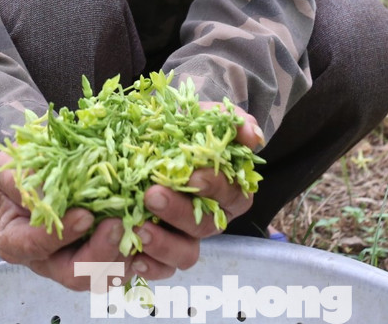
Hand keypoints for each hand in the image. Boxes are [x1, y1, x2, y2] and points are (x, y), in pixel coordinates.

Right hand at [0, 150, 131, 290]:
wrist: (47, 169)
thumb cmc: (26, 169)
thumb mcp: (12, 167)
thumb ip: (21, 179)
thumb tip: (45, 191)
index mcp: (17, 240)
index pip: (33, 247)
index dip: (60, 236)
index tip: (84, 215)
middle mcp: (47, 260)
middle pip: (73, 274)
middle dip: (99, 254)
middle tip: (117, 225)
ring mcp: (77, 263)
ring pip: (103, 277)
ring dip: (123, 257)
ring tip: (138, 229)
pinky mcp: (105, 259)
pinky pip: (126, 269)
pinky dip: (141, 258)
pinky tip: (150, 235)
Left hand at [127, 103, 262, 279]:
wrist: (144, 139)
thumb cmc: (178, 129)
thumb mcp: (200, 116)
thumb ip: (229, 121)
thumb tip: (252, 136)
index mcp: (227, 191)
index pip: (232, 195)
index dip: (215, 188)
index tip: (193, 176)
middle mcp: (210, 218)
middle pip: (206, 226)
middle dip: (179, 212)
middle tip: (152, 194)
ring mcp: (185, 238)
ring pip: (187, 254)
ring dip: (165, 244)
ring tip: (138, 227)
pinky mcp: (160, 253)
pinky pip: (162, 270)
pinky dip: (151, 267)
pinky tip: (136, 257)